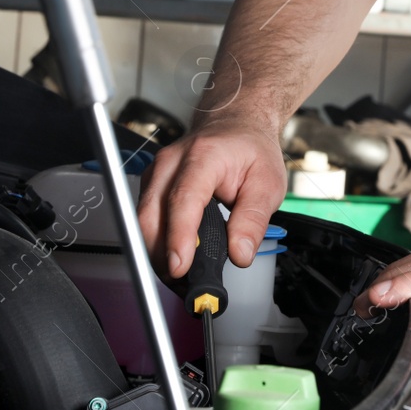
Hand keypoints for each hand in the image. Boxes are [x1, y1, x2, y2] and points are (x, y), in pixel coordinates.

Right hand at [136, 118, 286, 275]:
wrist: (235, 124)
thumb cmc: (250, 149)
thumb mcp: (268, 183)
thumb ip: (253, 220)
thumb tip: (239, 254)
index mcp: (203, 156)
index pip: (183, 199)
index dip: (179, 236)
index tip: (181, 266)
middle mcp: (171, 162)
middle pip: (151, 216)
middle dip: (164, 257)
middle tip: (188, 286)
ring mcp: (156, 173)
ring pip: (142, 223)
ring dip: (159, 255)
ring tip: (186, 278)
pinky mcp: (151, 185)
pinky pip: (146, 221)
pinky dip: (158, 245)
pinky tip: (177, 259)